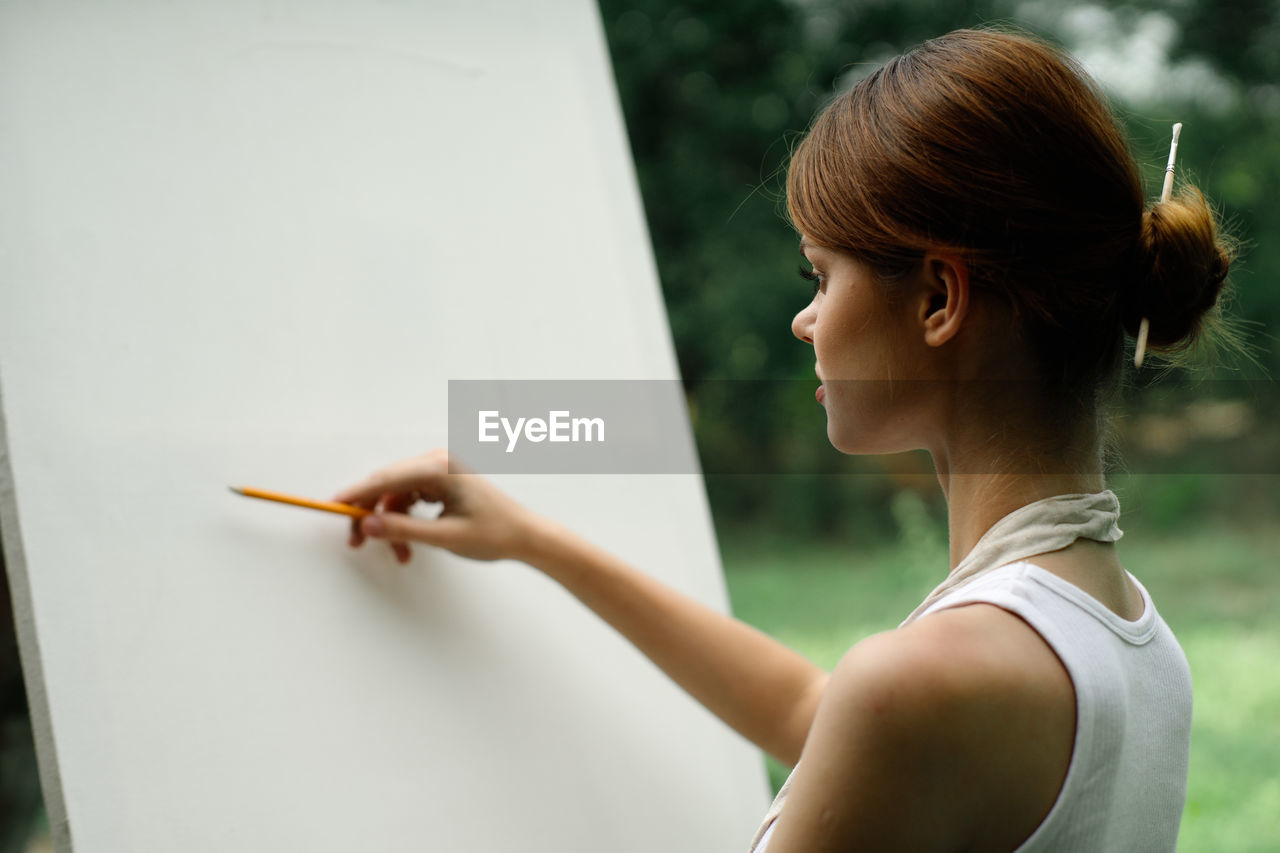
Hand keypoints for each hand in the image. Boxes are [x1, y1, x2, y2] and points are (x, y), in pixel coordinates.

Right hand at [331, 449, 541, 563]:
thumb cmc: (494, 533)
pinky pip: (410, 499)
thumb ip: (403, 530)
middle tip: (356, 543)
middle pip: (387, 485)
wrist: (525, 535)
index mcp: (440, 468)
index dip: (356, 494)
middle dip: (371, 515)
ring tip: (401, 554)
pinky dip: (405, 520)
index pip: (386, 479)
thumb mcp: (445, 537)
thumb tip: (368, 525)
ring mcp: (440, 471)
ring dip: (390, 523)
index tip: (332, 507)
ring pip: (397, 495)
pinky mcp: (442, 483)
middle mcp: (438, 462)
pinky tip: (410, 543)